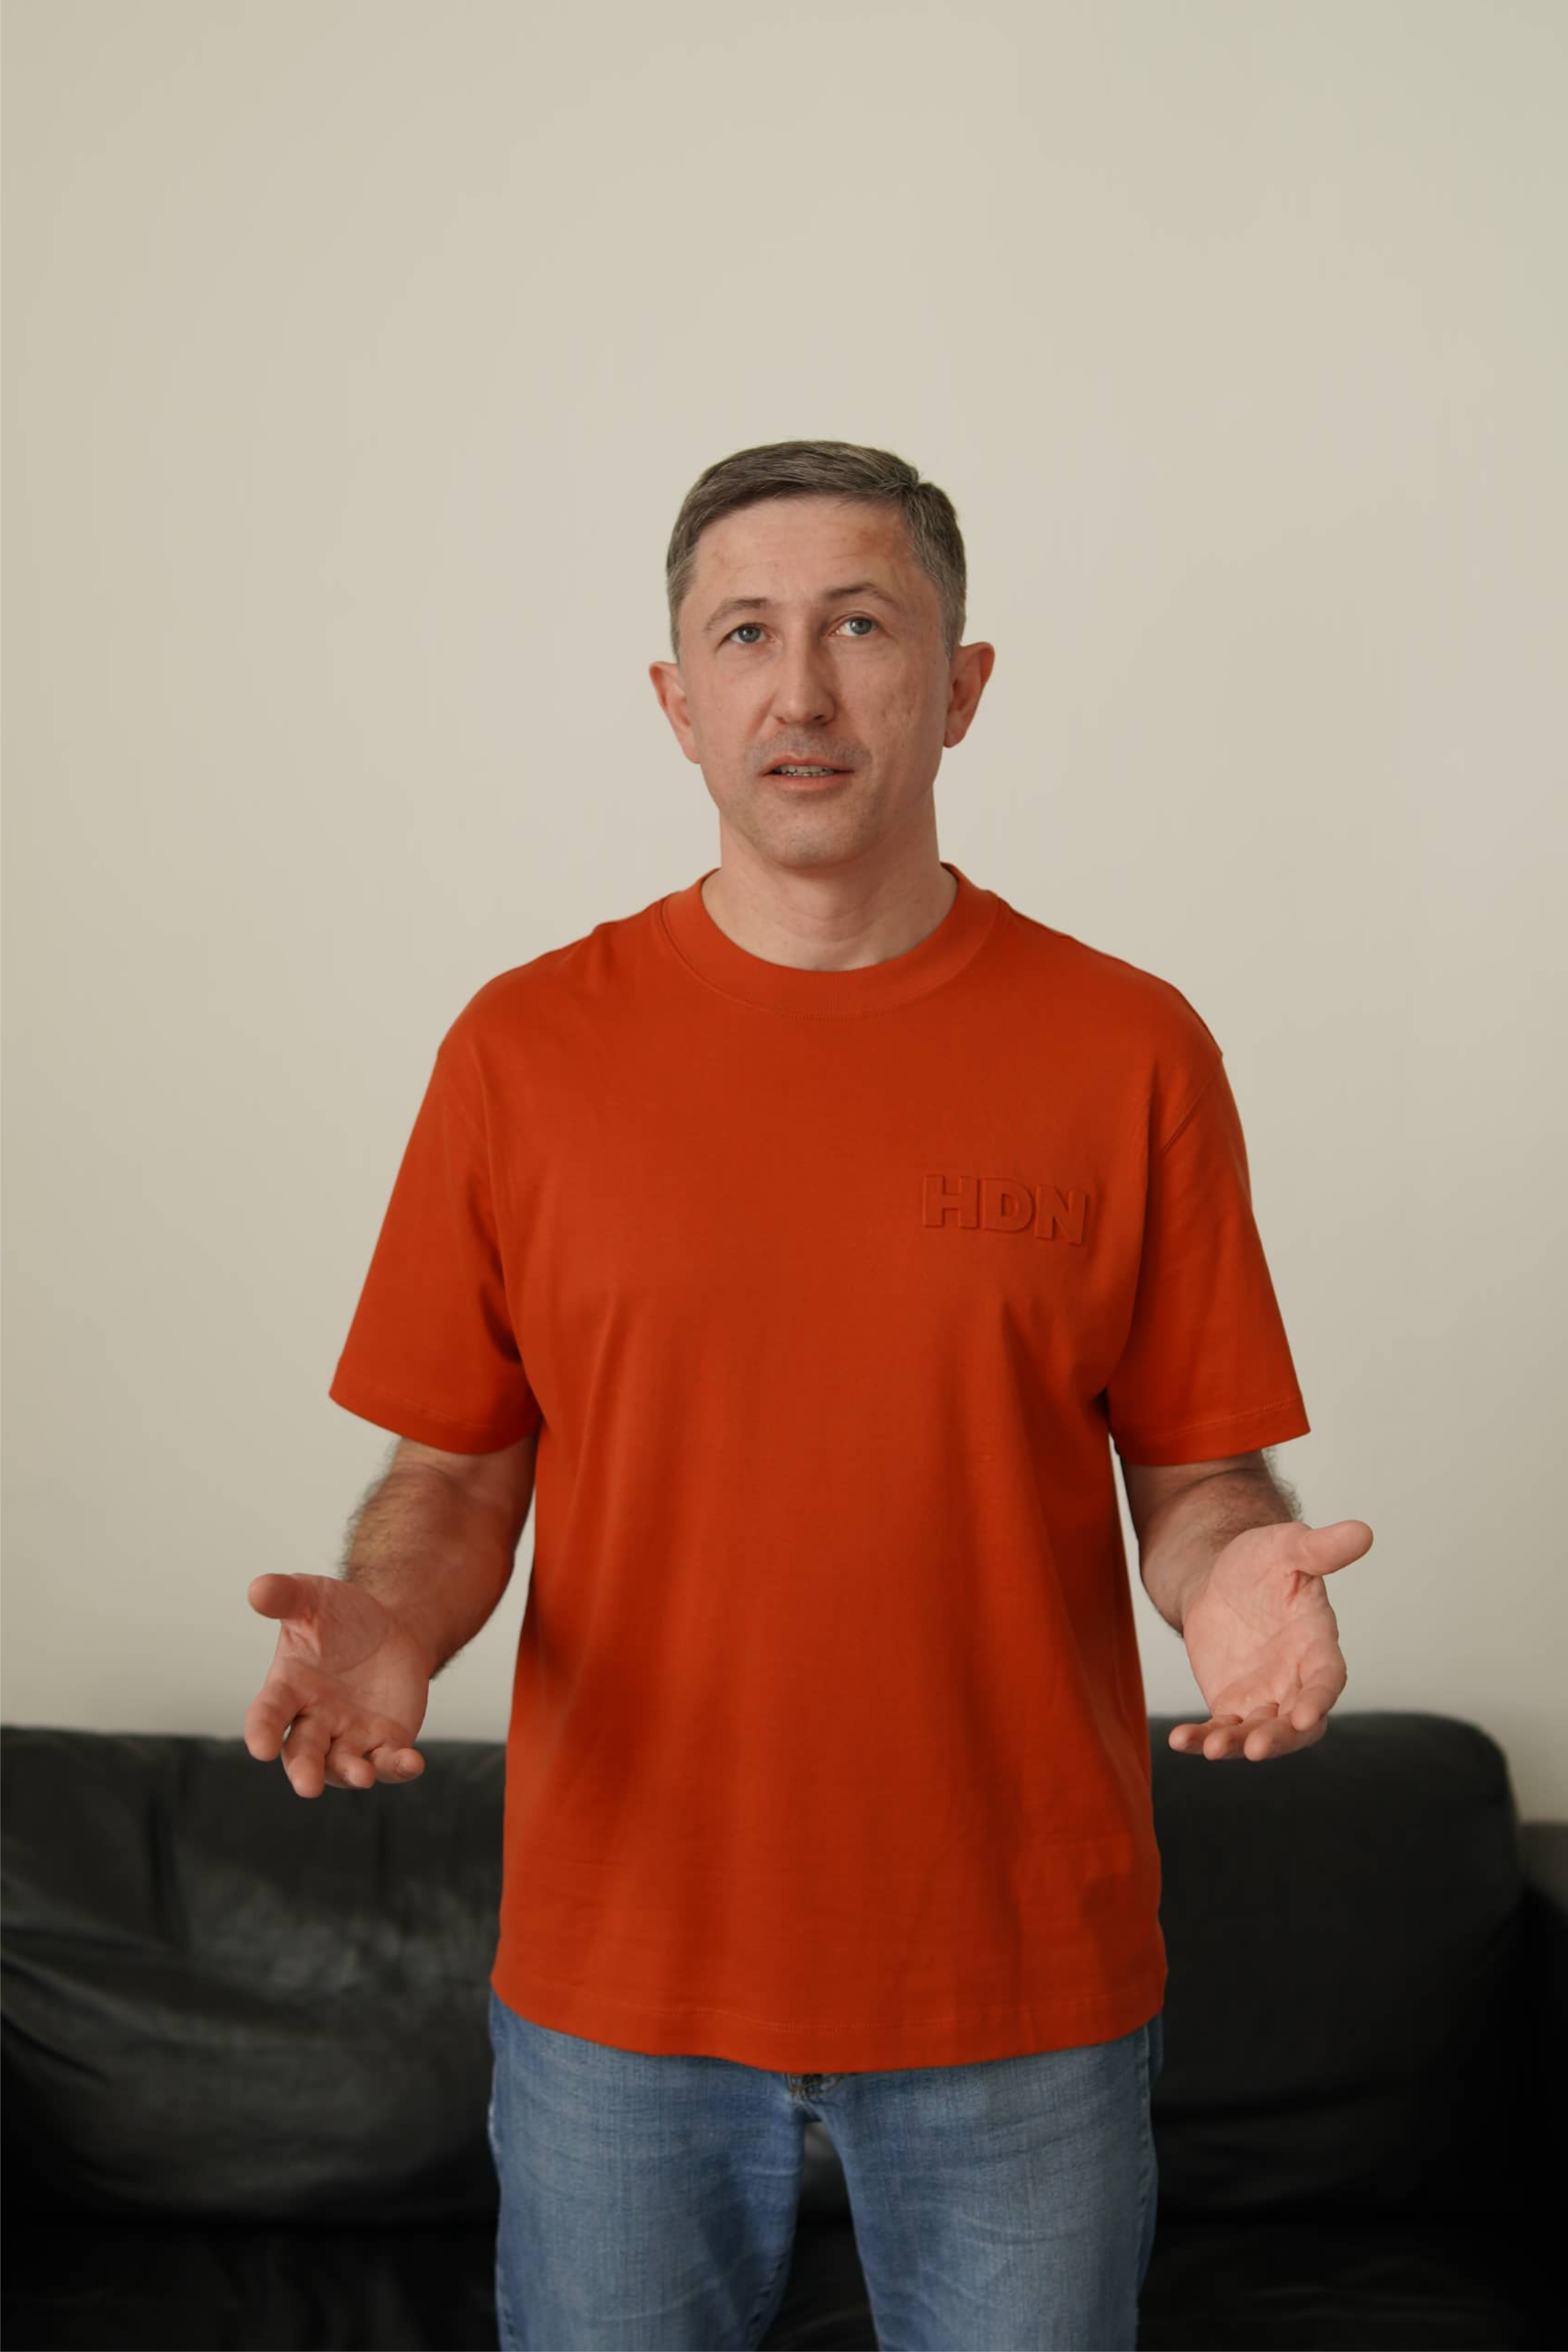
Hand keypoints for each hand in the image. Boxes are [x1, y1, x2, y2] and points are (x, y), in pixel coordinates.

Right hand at [244, 1573, 431, 1797]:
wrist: (390, 1627)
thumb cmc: (339, 1615)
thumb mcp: (312, 1598)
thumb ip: (285, 1596)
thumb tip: (257, 1588)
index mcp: (288, 1689)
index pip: (268, 1714)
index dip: (262, 1731)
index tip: (259, 1748)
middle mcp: (315, 1720)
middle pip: (303, 1754)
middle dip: (304, 1770)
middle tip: (308, 1786)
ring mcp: (350, 1735)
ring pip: (344, 1766)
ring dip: (351, 1773)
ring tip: (361, 1776)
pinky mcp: (385, 1741)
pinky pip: (389, 1762)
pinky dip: (398, 1767)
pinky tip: (412, 1763)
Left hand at [1169, 1518, 1371, 1761]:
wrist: (1221, 1578)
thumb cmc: (1262, 1561)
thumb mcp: (1286, 1547)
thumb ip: (1321, 1548)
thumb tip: (1362, 1531)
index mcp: (1317, 1644)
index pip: (1326, 1679)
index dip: (1319, 1699)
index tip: (1305, 1716)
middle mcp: (1296, 1679)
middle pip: (1297, 1723)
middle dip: (1279, 1738)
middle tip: (1254, 1748)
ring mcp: (1265, 1696)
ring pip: (1259, 1733)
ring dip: (1238, 1745)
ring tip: (1213, 1749)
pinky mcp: (1232, 1704)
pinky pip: (1221, 1730)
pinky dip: (1204, 1739)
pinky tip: (1181, 1740)